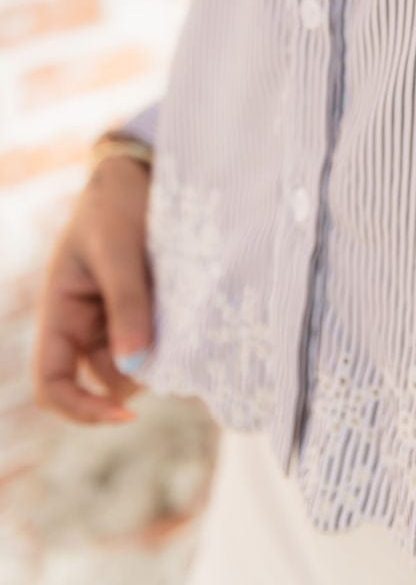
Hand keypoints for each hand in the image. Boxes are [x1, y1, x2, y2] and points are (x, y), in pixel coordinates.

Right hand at [31, 152, 154, 424]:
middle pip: (105, 379)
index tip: (126, 413)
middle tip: (174, 341)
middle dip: (137, 374)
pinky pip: (159, 339)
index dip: (80, 410)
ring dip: (160, 353)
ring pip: (137, 362)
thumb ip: (127, 304)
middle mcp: (85, 324)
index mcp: (60, 312)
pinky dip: (174, 337)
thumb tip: (136, 368)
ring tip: (181, 312)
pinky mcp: (148, 308)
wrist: (141, 171)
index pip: (52, 384)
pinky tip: (192, 315)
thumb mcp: (117, 250)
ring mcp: (117, 318)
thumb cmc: (116, 204)